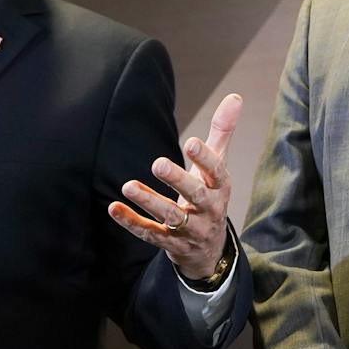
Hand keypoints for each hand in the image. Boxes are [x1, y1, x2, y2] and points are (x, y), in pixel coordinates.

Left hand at [109, 93, 242, 280]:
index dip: (205, 159)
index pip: (217, 172)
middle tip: (157, 163)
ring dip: (150, 202)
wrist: (209, 251)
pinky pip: (150, 235)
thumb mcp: (218, 168)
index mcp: (220, 188)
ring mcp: (190, 230)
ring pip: (171, 217)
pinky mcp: (171, 244)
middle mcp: (208, 210)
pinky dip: (132, 222)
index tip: (191, 143)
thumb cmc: (210, 197)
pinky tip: (114, 208)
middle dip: (177, 180)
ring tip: (128, 186)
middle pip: (195, 195)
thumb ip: (223, 133)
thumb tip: (235, 97)